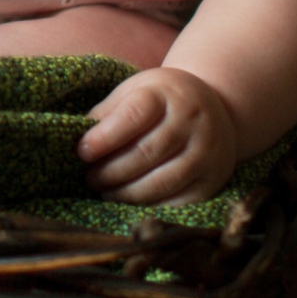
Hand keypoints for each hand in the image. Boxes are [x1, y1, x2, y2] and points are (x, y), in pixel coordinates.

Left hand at [77, 67, 236, 204]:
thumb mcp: (137, 91)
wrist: (218, 109)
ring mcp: (206, 152)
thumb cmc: (164, 100)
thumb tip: (78, 140)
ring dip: (125, 193)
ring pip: (161, 182)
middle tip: (89, 178)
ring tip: (104, 192)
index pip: (134, 115)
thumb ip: (108, 112)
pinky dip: (149, 207)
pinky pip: (177, 202)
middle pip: (146, 153)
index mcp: (167, 93)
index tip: (82, 152)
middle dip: (111, 171)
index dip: (105, 137)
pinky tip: (130, 203)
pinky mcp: (212, 181)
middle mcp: (192, 121)